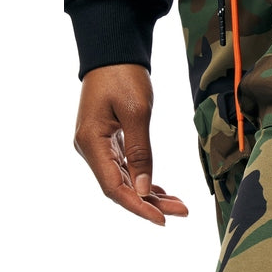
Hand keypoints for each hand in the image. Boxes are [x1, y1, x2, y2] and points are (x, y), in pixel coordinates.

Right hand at [73, 64, 188, 224]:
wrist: (113, 51)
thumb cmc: (123, 76)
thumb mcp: (137, 112)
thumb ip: (141, 152)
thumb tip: (145, 189)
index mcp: (91, 142)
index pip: (114, 187)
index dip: (138, 206)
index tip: (162, 220)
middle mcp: (90, 148)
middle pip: (119, 188)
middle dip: (150, 203)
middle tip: (182, 212)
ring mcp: (97, 146)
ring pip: (124, 180)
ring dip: (150, 194)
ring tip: (178, 205)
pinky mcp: (107, 141)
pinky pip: (125, 168)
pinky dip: (144, 179)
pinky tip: (161, 191)